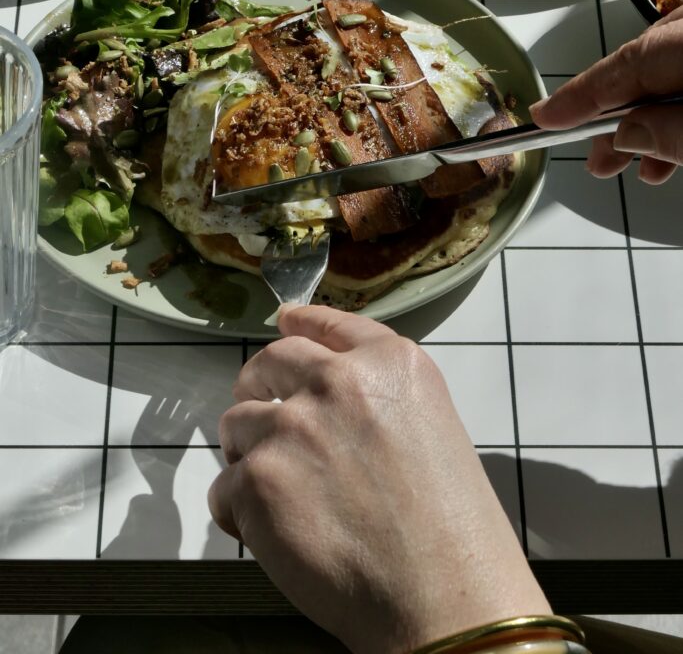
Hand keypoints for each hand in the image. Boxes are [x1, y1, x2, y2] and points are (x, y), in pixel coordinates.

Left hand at [208, 305, 548, 653]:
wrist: (446, 596)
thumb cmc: (451, 529)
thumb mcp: (432, 425)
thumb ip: (377, 394)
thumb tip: (322, 390)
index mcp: (390, 363)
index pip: (327, 324)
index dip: (300, 324)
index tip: (285, 323)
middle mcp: (338, 382)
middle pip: (269, 363)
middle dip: (258, 386)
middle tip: (263, 414)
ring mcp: (293, 427)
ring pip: (236, 424)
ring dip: (248, 454)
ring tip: (281, 495)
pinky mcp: (257, 480)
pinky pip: (223, 488)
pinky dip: (239, 513)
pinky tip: (275, 535)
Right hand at [530, 7, 682, 184]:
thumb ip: (673, 132)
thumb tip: (629, 134)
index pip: (627, 64)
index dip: (582, 93)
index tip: (545, 116)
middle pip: (643, 64)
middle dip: (612, 114)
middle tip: (594, 159)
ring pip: (667, 72)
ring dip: (645, 119)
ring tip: (629, 163)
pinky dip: (673, 110)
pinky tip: (668, 147)